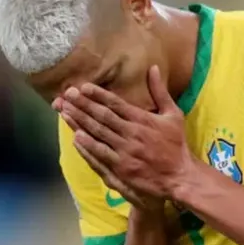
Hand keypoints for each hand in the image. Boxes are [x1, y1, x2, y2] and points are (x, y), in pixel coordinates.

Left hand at [56, 66, 194, 208]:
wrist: (179, 176)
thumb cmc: (176, 145)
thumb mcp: (173, 115)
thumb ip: (160, 91)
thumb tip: (153, 68)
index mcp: (142, 120)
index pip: (115, 104)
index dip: (97, 94)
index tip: (82, 86)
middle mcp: (131, 134)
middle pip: (102, 116)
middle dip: (82, 104)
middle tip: (66, 95)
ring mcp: (125, 152)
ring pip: (97, 133)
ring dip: (79, 122)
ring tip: (64, 111)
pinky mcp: (121, 168)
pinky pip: (100, 154)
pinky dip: (87, 145)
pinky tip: (75, 136)